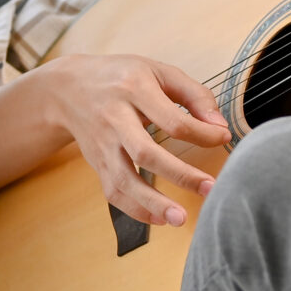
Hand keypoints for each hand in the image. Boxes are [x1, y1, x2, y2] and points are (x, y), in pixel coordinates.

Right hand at [24, 55, 230, 228]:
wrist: (67, 88)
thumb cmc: (121, 77)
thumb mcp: (157, 71)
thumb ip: (193, 94)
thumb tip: (220, 126)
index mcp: (134, 89)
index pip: (172, 119)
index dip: (202, 133)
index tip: (224, 138)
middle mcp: (114, 118)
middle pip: (145, 152)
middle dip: (180, 175)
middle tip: (210, 189)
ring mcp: (103, 144)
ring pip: (124, 179)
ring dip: (153, 203)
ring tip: (181, 218)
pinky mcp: (96, 163)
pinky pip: (113, 192)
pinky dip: (135, 209)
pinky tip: (159, 219)